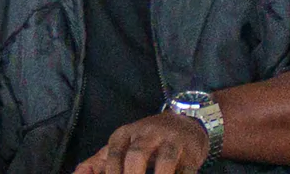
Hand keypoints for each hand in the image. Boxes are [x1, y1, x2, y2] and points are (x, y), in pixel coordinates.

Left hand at [69, 113, 209, 173]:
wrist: (186, 121)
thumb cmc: (145, 140)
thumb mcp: (121, 145)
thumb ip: (97, 163)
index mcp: (126, 134)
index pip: (113, 155)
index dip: (111, 173)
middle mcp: (148, 133)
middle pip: (137, 155)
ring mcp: (172, 140)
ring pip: (166, 159)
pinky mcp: (192, 150)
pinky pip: (188, 168)